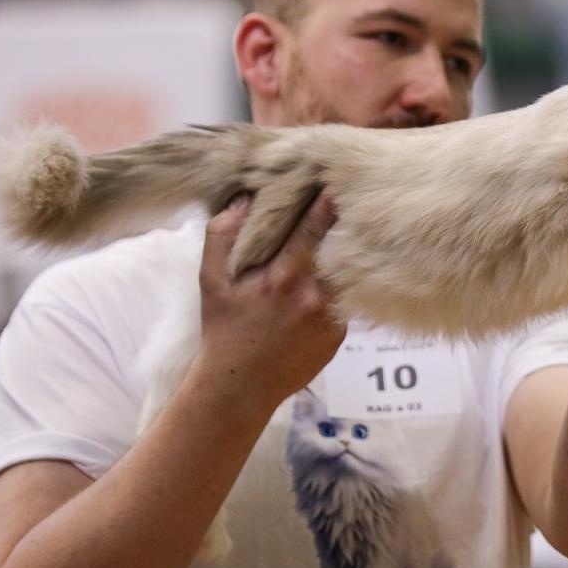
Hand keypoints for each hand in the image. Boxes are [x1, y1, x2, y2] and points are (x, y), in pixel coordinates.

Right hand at [194, 192, 346, 410]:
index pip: (312, 228)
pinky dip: (338, 291)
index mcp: (281, 276)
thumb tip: (242, 198)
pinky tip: (330, 286)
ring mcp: (330, 318)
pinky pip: (345, 302)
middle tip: (356, 199)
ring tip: (351, 239)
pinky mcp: (339, 335)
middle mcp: (311, 296)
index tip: (336, 181)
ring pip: (346, 276)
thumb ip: (222, 235)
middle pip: (338, 248)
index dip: (325, 203)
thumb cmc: (223, 328)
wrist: (239, 386)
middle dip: (345, 224)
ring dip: (345, 258)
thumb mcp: (211, 280)